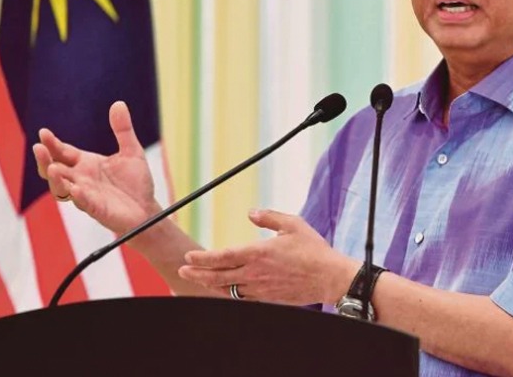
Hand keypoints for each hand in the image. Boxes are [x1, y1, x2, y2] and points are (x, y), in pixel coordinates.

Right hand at [33, 101, 161, 234]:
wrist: (147, 209)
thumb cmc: (135, 182)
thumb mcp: (131, 151)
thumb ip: (122, 130)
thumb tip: (118, 104)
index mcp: (86, 164)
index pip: (63, 152)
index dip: (52, 144)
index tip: (43, 133)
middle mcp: (81, 179)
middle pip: (54, 170)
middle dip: (44, 160)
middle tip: (38, 148)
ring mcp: (86, 195)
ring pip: (62, 189)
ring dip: (56, 179)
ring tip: (51, 168)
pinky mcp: (97, 209)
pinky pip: (84, 204)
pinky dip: (79, 197)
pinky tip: (77, 190)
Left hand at [178, 209, 358, 305]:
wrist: (330, 277)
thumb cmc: (313, 249)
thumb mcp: (292, 224)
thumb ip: (269, 217)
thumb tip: (251, 213)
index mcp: (259, 253)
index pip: (223, 257)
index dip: (202, 258)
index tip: (188, 257)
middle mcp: (256, 273)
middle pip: (219, 277)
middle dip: (197, 274)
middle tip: (182, 271)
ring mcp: (261, 289)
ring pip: (228, 289)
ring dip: (211, 285)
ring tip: (199, 279)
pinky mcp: (268, 299)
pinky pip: (243, 298)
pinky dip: (229, 294)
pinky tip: (224, 290)